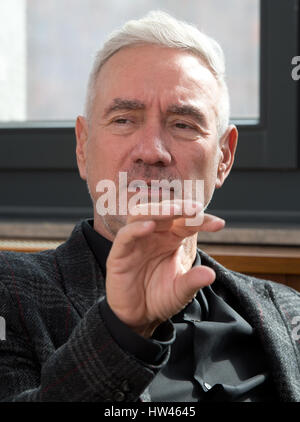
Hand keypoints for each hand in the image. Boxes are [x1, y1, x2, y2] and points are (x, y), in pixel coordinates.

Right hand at [105, 200, 224, 337]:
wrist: (138, 317)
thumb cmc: (159, 298)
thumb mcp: (181, 291)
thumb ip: (193, 281)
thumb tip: (211, 275)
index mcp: (171, 239)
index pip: (187, 222)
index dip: (202, 220)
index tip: (219, 224)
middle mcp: (154, 235)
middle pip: (165, 212)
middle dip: (181, 207)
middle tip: (196, 209)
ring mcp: (136, 241)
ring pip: (143, 215)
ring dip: (159, 210)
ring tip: (175, 209)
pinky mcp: (119, 253)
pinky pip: (126, 235)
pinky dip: (136, 228)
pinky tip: (150, 226)